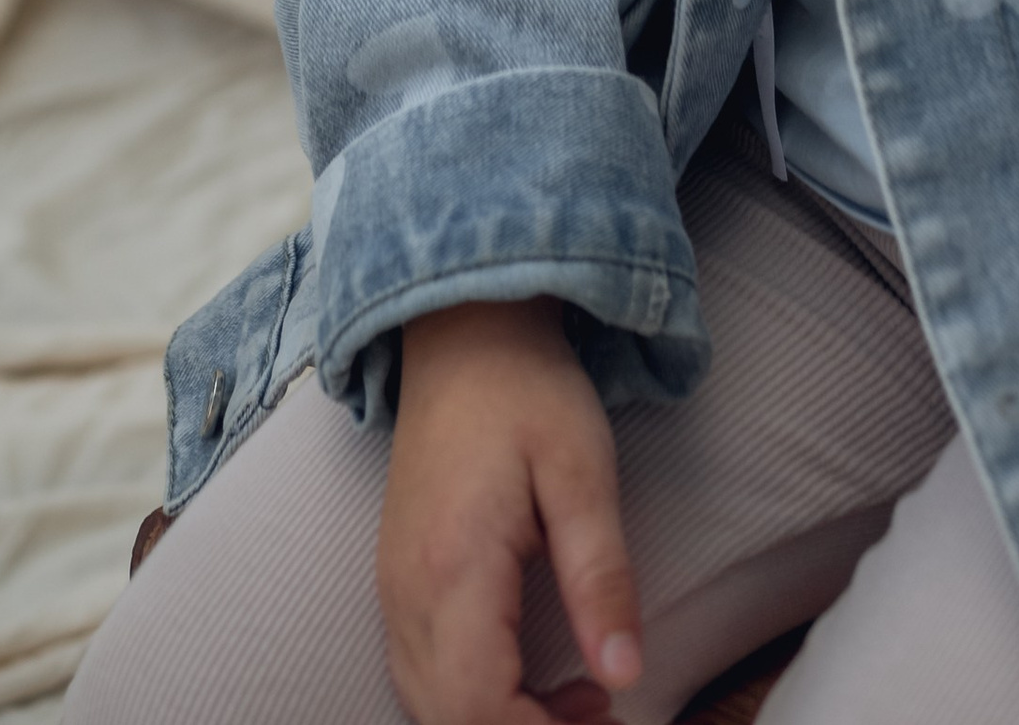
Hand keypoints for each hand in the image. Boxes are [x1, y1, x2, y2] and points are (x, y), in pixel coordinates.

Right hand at [380, 299, 643, 724]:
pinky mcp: (397, 580)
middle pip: (445, 721)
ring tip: (578, 698)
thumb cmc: (527, 390)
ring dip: (497, 721)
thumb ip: (602, 577)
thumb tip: (625, 674)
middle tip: (601, 714)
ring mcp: (393, 588)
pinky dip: (472, 698)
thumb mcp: (583, 471)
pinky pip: (421, 674)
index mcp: (452, 569)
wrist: (464, 331)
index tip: (604, 719)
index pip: (477, 707)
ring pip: (427, 706)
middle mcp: (406, 593)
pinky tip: (529, 674)